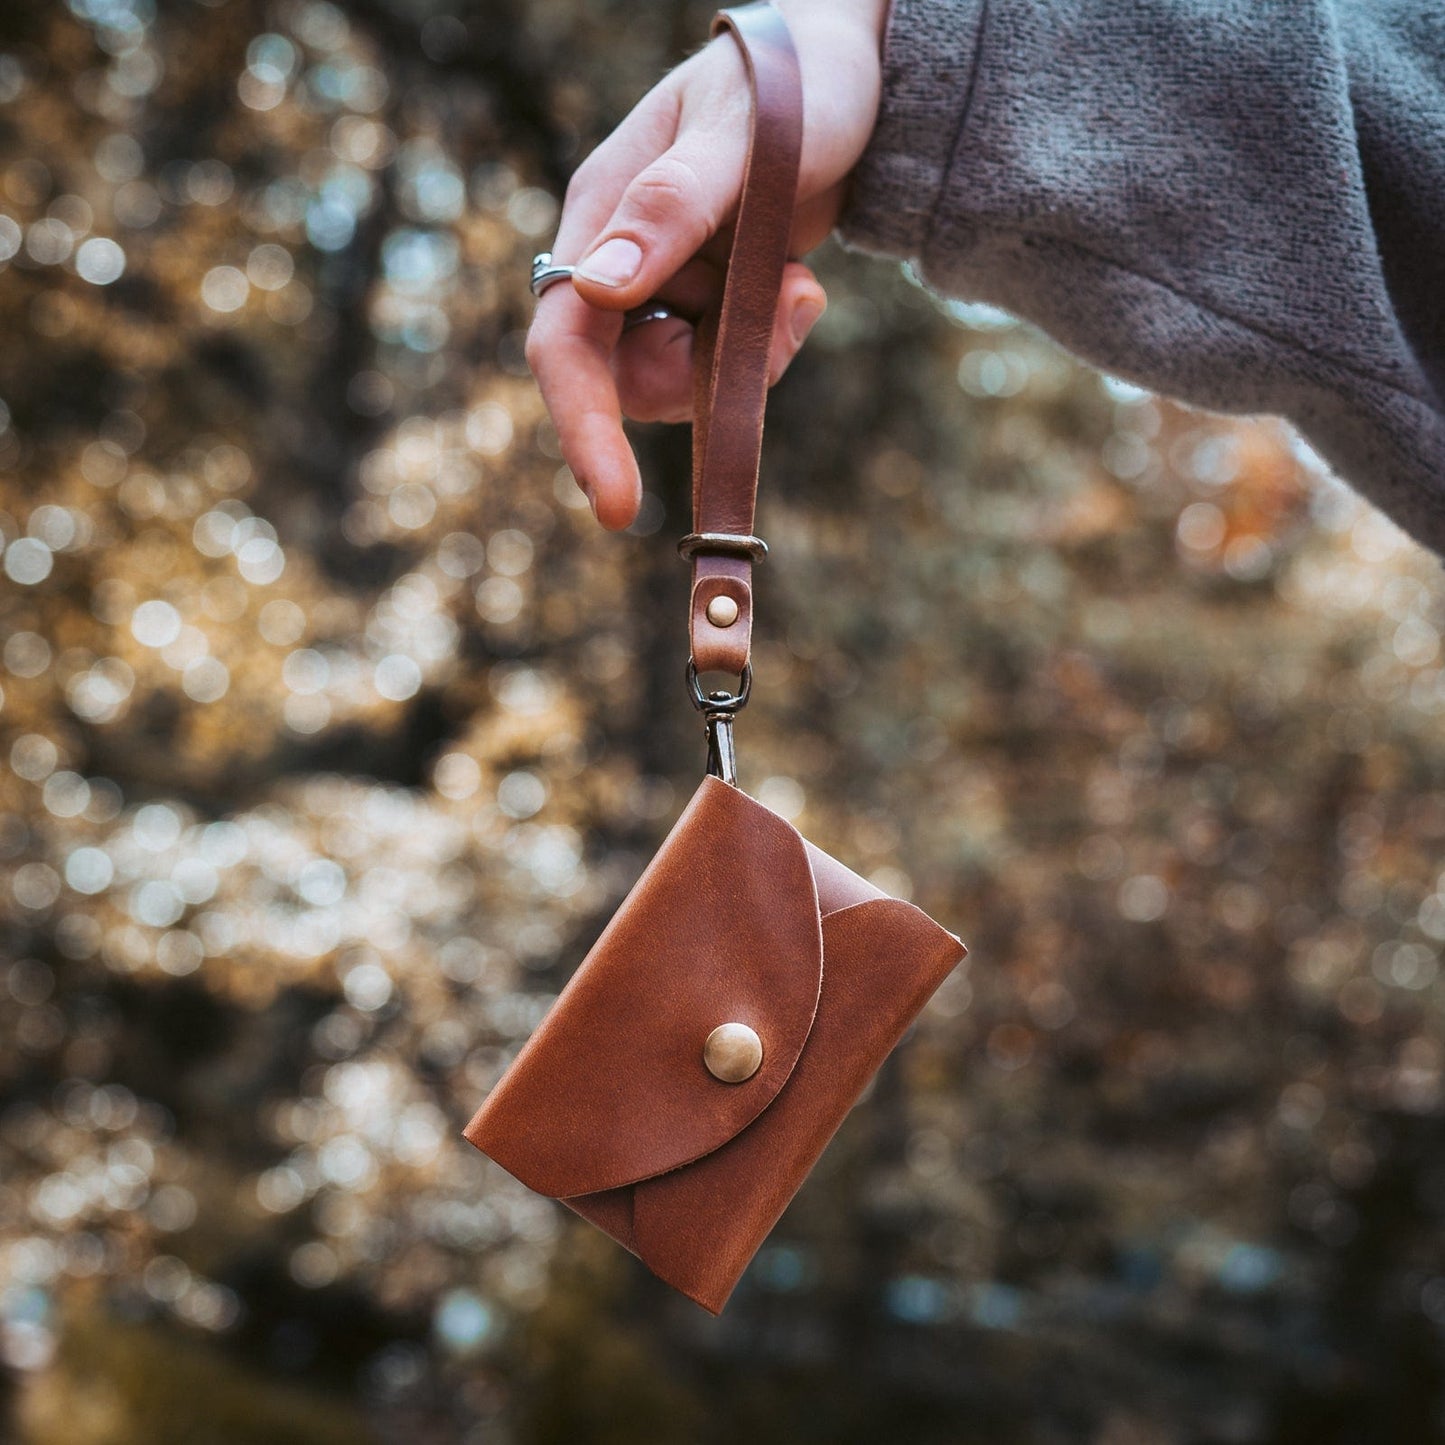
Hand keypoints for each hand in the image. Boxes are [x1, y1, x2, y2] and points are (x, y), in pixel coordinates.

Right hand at [525, 0, 888, 528]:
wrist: (850, 78)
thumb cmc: (788, 85)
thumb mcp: (735, 139)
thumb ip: (668, 210)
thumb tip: (597, 288)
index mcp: (601, 217)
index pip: (565, 344)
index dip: (584, 430)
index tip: (617, 507)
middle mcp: (620, 263)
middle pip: (628, 382)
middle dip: (704, 382)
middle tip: (785, 315)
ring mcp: (667, 288)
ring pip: (686, 383)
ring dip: (752, 358)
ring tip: (798, 285)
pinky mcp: (711, 305)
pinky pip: (728, 366)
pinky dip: (771, 341)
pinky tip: (798, 284)